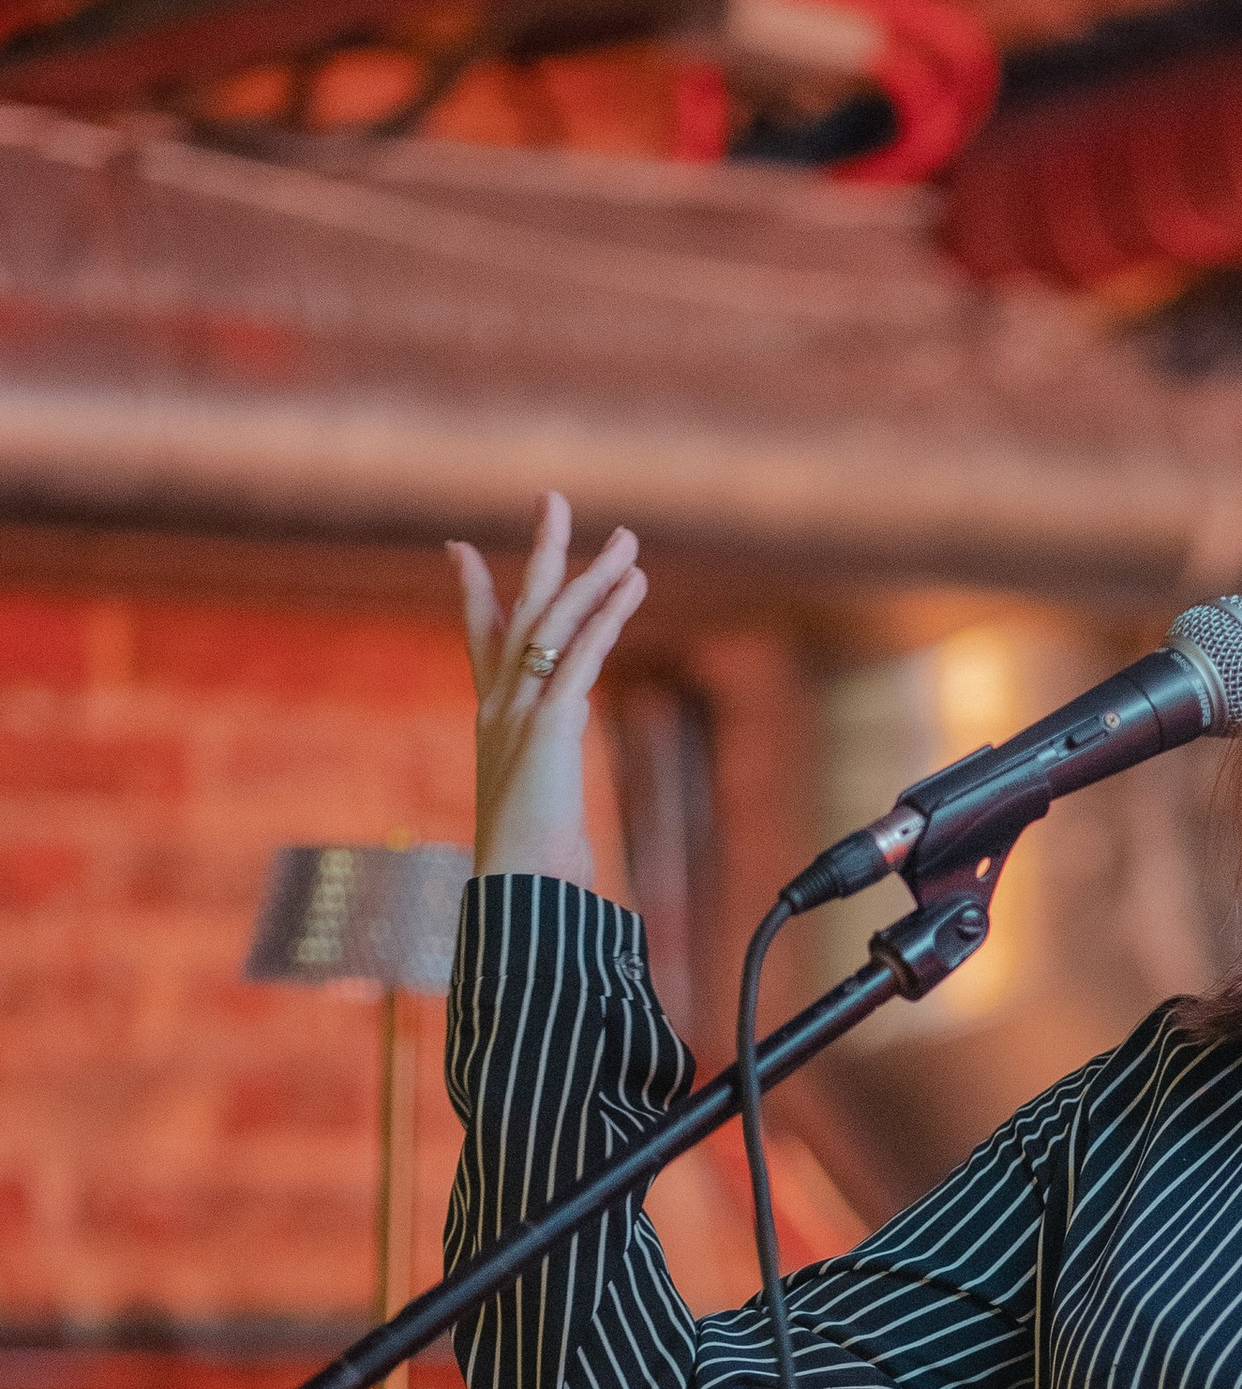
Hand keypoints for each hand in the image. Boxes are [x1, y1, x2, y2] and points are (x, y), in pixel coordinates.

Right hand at [452, 491, 648, 882]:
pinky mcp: (551, 720)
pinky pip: (582, 653)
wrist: (517, 888)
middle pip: (519, 611)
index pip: (481, 643)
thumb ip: (544, 779)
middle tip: (552, 500)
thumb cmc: (529, 866)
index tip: (461, 552)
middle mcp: (499, 704)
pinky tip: (632, 585)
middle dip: (539, 553)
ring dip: (593, 575)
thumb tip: (562, 774)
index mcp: (491, 721)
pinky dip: (608, 616)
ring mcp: (520, 708)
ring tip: (626, 540)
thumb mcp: (534, 810)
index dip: (474, 595)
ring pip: (555, 621)